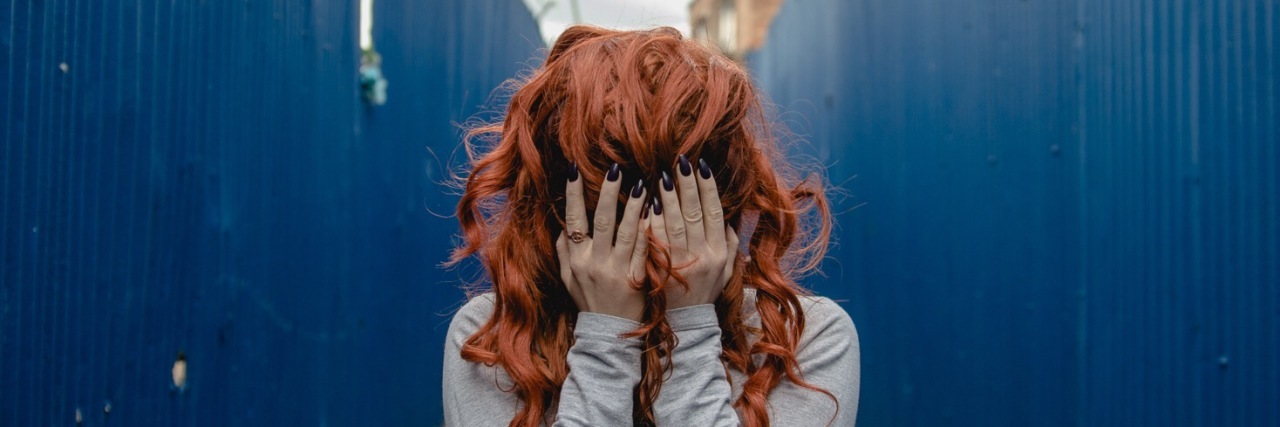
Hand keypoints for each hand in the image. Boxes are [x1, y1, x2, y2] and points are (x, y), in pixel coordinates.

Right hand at [555, 163, 649, 321]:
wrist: (609, 335)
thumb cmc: (589, 302)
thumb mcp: (568, 279)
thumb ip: (564, 252)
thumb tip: (561, 225)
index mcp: (576, 260)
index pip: (573, 220)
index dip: (572, 195)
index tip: (573, 170)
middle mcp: (595, 263)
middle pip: (601, 221)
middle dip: (607, 192)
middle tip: (615, 169)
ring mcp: (617, 271)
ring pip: (626, 232)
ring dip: (633, 206)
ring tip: (641, 184)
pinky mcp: (638, 279)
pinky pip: (644, 250)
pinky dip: (649, 230)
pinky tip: (655, 212)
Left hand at [650, 155, 739, 308]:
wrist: (683, 328)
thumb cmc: (704, 295)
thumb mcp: (725, 273)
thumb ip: (729, 245)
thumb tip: (728, 219)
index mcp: (719, 254)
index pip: (715, 213)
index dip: (709, 188)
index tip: (702, 166)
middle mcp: (701, 257)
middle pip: (694, 213)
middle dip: (687, 185)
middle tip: (679, 162)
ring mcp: (679, 265)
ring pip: (673, 224)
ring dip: (667, 199)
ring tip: (661, 176)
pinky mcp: (658, 272)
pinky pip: (653, 241)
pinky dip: (649, 221)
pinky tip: (644, 203)